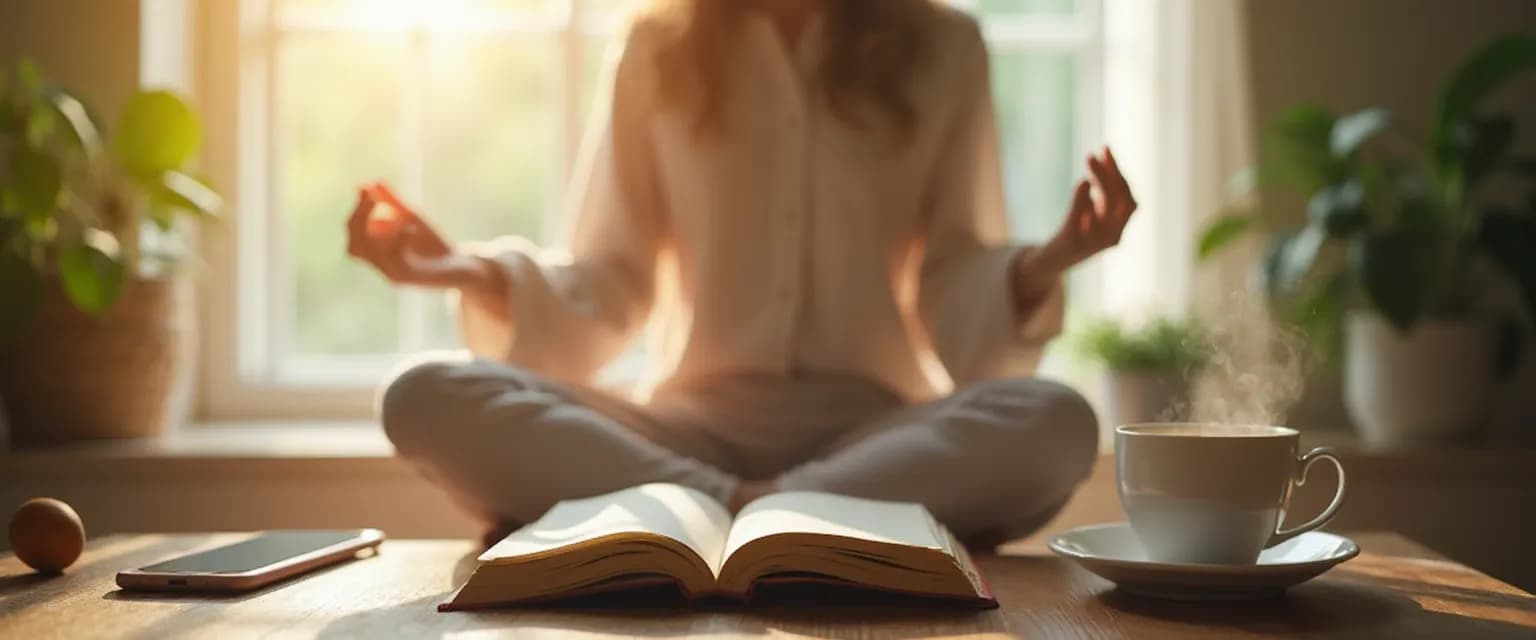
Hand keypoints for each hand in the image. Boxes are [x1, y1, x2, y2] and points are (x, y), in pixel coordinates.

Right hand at [347, 182, 477, 287]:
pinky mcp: (410, 278)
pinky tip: (410, 228)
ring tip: (398, 214)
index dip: (357, 210)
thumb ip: (392, 202)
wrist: (462, 266)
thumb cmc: (433, 244)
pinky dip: (399, 240)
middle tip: (374, 198)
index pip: (353, 231)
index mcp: (376, 250)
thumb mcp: (411, 218)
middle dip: (361, 218)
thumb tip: (372, 182)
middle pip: (354, 245)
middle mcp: (380, 264)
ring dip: (379, 228)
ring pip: (371, 255)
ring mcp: (393, 273)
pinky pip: (395, 261)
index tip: (365, 188)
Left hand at [1011, 147, 1137, 311]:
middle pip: (1121, 201)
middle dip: (1112, 174)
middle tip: (1097, 152)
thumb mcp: (1092, 212)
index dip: (1119, 174)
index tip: (1106, 150)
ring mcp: (1094, 242)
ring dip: (1101, 179)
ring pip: (1106, 207)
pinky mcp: (1073, 242)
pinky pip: (1081, 218)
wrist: (1054, 260)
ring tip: (1089, 158)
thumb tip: (1101, 158)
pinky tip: (1083, 181)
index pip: (1129, 199)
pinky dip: (1084, 197)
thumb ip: (1100, 191)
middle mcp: (1112, 237)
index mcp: (1119, 230)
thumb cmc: (1076, 232)